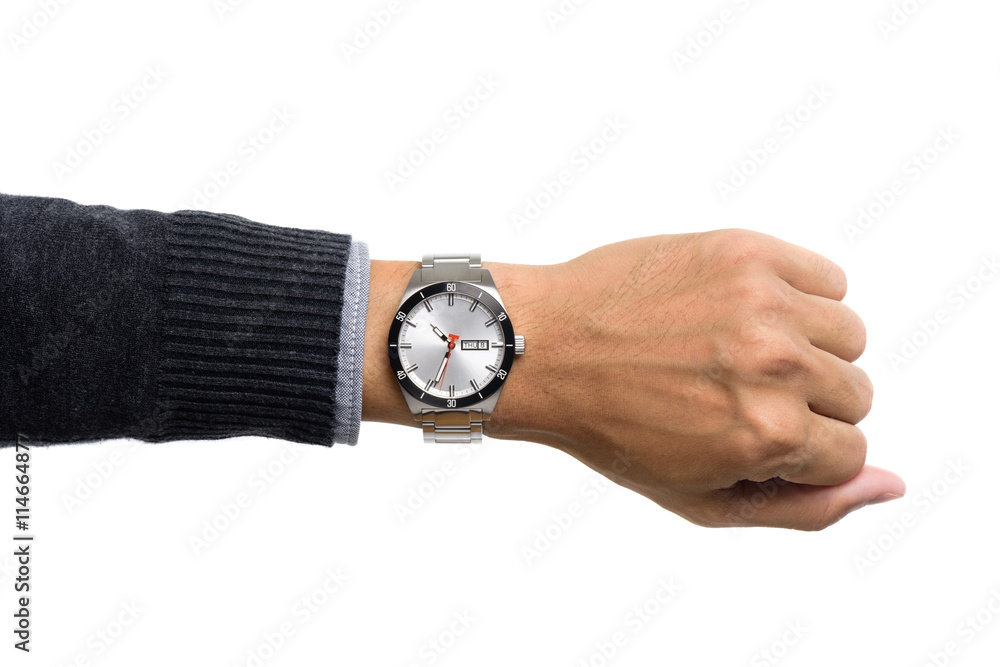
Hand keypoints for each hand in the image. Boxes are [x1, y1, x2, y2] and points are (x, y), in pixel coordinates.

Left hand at [484, 229, 904, 529]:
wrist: (548, 348)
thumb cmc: (616, 430)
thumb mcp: (703, 500)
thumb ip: (807, 506)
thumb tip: (891, 484)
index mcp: (768, 435)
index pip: (851, 451)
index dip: (801, 450)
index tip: (751, 434)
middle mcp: (776, 364)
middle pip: (856, 392)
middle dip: (807, 402)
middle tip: (736, 393)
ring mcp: (763, 300)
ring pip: (849, 334)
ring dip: (808, 348)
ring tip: (739, 351)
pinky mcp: (746, 252)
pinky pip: (828, 279)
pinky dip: (800, 298)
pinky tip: (743, 311)